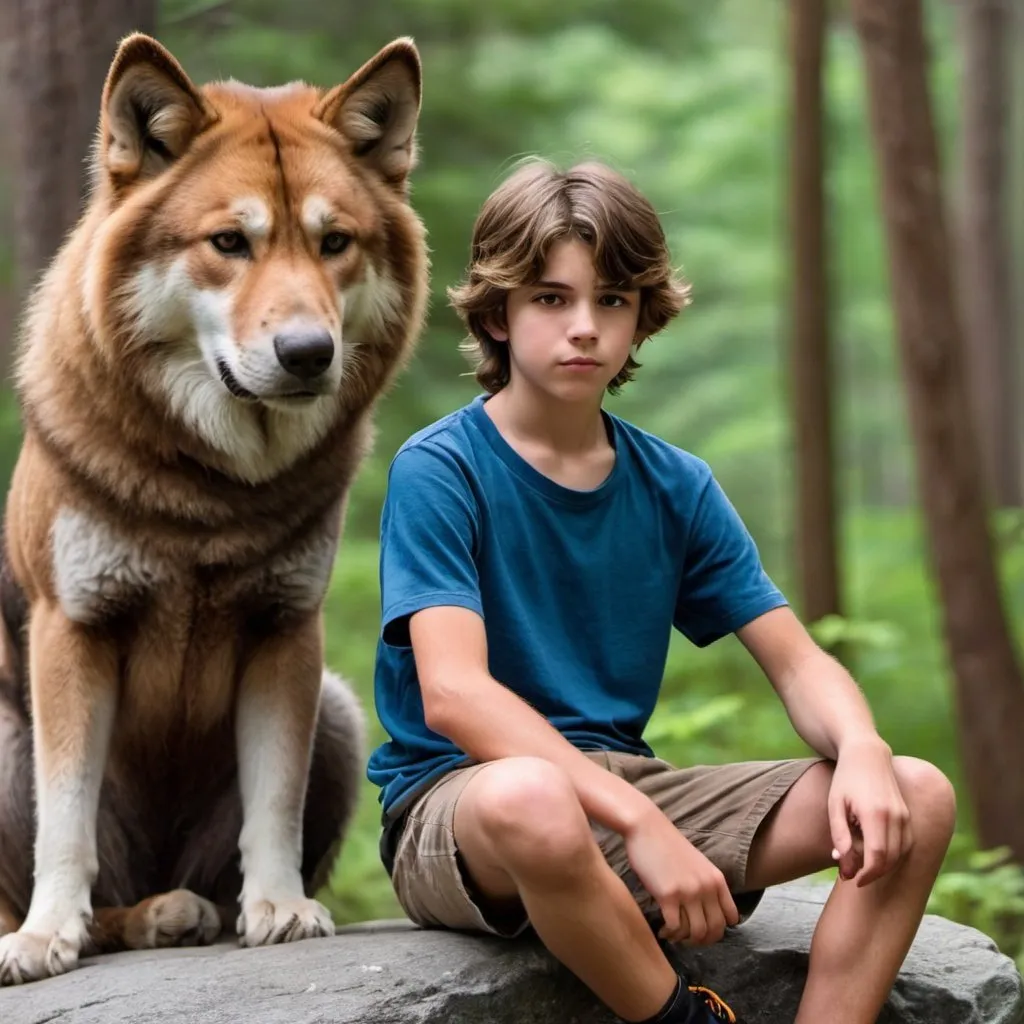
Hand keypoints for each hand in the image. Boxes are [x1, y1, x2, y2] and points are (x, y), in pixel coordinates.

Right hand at [623, 804, 738, 945]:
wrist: (647, 827)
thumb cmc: (667, 845)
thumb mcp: (697, 863)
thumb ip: (705, 884)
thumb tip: (705, 912)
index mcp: (717, 879)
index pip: (731, 918)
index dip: (718, 929)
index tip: (703, 929)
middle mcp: (707, 887)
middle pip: (715, 930)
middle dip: (701, 940)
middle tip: (687, 939)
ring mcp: (689, 891)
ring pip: (696, 933)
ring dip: (684, 939)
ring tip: (673, 934)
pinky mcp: (668, 895)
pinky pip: (675, 927)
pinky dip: (669, 934)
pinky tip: (662, 929)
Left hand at [829, 736, 911, 886]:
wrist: (866, 755)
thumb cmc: (846, 780)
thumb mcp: (835, 805)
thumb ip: (839, 835)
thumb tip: (845, 864)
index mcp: (874, 814)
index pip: (877, 856)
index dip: (867, 874)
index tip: (853, 880)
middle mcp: (895, 816)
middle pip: (891, 859)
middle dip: (873, 873)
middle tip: (854, 875)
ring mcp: (904, 815)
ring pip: (901, 854)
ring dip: (884, 866)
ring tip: (862, 865)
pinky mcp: (907, 814)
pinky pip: (906, 843)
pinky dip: (894, 855)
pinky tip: (876, 854)